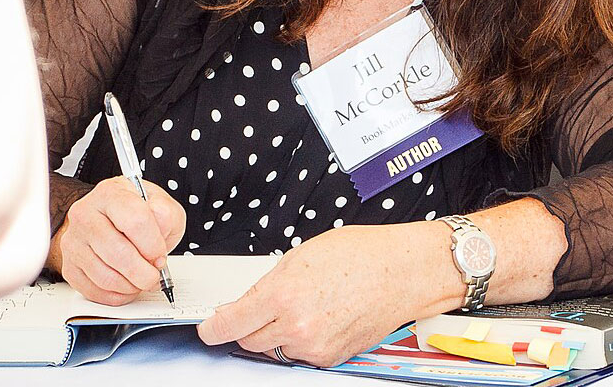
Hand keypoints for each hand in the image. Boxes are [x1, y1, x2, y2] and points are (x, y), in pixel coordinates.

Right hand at [48, 177, 185, 305]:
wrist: (109, 221)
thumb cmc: (136, 214)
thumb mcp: (161, 205)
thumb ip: (166, 214)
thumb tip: (161, 227)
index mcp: (111, 193)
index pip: (135, 221)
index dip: (153, 245)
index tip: (160, 255)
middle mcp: (86, 215)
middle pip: (118, 253)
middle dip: (144, 272)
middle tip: (154, 275)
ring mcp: (74, 241)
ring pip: (106, 277)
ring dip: (131, 286)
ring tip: (142, 280)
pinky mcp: (69, 266)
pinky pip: (94, 291)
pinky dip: (117, 295)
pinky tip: (127, 286)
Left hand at [196, 222, 461, 366]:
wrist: (404, 273)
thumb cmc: (363, 255)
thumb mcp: (303, 254)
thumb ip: (270, 282)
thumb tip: (248, 302)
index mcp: (283, 294)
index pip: (230, 323)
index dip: (213, 327)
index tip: (209, 328)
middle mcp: (296, 326)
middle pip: (249, 340)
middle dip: (248, 326)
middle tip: (263, 307)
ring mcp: (314, 346)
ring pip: (275, 349)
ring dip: (277, 333)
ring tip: (304, 306)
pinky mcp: (331, 358)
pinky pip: (301, 354)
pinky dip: (301, 340)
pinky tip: (320, 317)